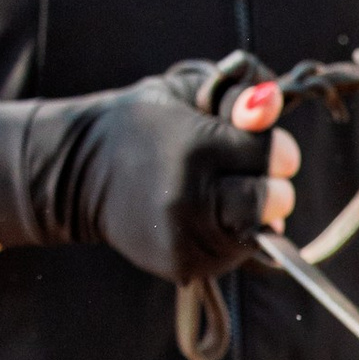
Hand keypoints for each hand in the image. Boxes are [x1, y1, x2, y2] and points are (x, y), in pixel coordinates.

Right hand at [0, 67, 297, 281]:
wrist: (82, 172)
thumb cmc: (146, 125)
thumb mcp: (188, 94)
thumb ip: (238, 97)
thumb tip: (273, 107)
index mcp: (196, 147)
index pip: (276, 155)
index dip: (273, 148)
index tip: (254, 144)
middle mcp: (192, 196)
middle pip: (276, 199)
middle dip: (272, 183)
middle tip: (245, 175)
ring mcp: (187, 236)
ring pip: (260, 230)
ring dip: (252, 213)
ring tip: (216, 195)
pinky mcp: (183, 265)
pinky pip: (235, 254)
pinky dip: (231, 236)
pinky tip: (204, 217)